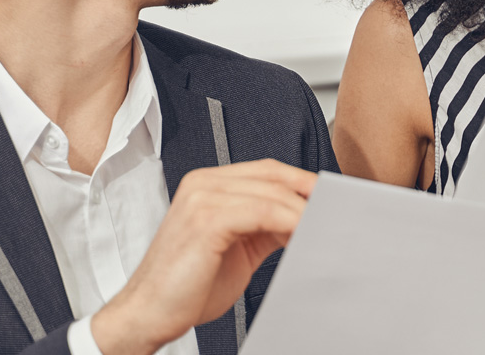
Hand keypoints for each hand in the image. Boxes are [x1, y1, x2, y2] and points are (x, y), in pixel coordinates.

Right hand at [91, 159, 317, 354]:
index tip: (330, 199)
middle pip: (273, 175)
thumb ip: (265, 226)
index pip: (267, 170)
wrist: (148, 314)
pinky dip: (289, 222)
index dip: (302, 182)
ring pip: (272, 193)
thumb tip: (304, 219)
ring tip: (323, 229)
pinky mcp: (206, 218)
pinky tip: (301, 236)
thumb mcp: (237, 247)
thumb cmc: (187, 287)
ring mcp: (202, 197)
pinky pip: (263, 211)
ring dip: (304, 211)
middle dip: (309, 193)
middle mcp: (203, 183)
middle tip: (336, 212)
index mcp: (207, 184)